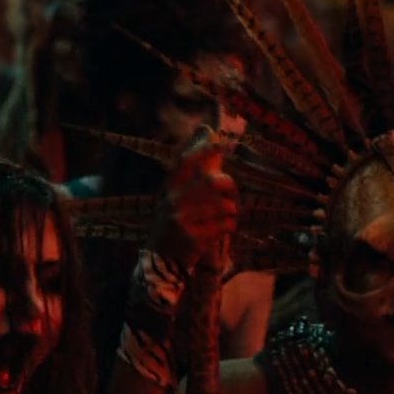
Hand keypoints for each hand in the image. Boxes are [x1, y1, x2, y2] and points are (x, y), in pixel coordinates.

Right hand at [150, 127, 236, 268]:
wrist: (161, 261)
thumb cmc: (175, 225)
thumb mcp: (176, 198)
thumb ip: (193, 170)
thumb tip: (207, 132)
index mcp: (169, 188)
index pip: (186, 162)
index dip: (203, 150)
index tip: (220, 142)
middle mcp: (173, 200)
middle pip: (214, 183)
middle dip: (230, 188)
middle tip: (232, 196)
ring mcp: (182, 219)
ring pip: (223, 206)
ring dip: (231, 212)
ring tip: (225, 217)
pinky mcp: (193, 237)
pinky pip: (225, 225)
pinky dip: (230, 226)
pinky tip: (223, 229)